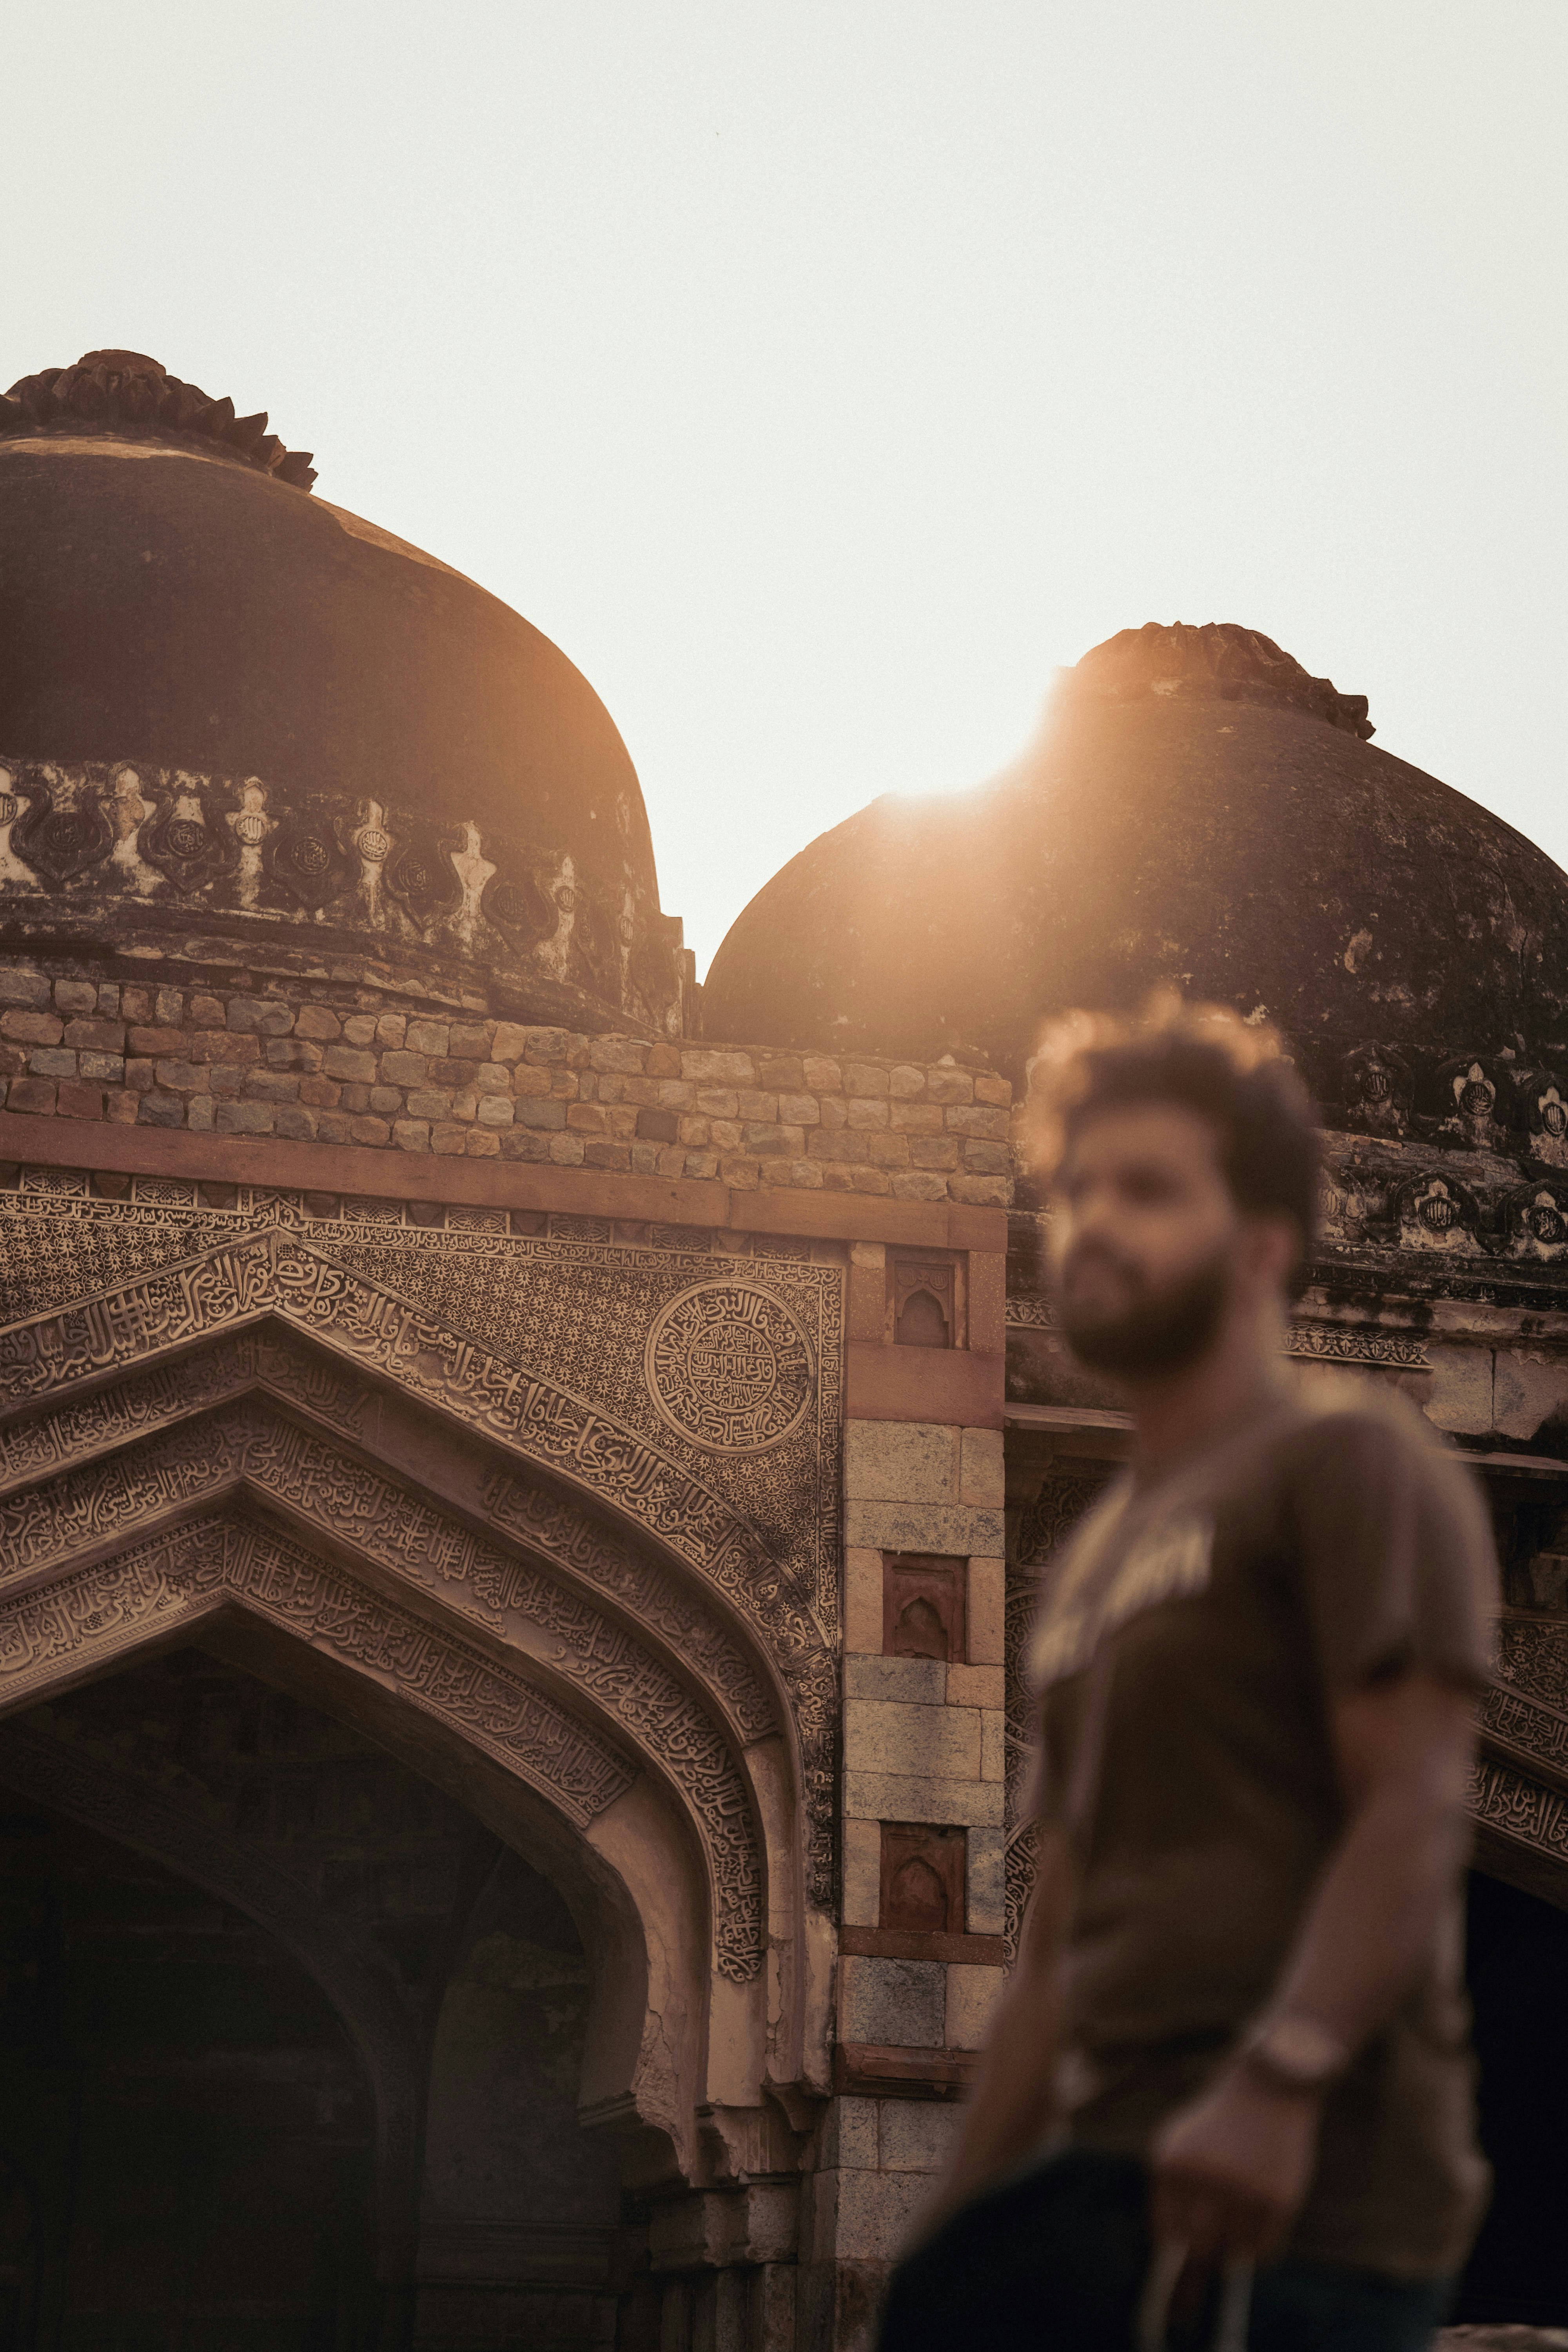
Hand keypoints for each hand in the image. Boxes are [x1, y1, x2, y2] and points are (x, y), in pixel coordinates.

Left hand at [1151, 2065, 1321, 2266]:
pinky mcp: (1278, 2199)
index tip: (1176, 2273)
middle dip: (1199, 2267)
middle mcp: (1207, 2178)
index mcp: (1174, 2165)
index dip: (1173, 2257)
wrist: (1267, 2091)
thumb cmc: (1216, 2126)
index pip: (1168, 2232)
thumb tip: (1167, 2253)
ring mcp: (1245, 2190)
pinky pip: (1264, 2249)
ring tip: (1229, 2251)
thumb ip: (1168, 2195)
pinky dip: (1257, 2254)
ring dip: (1230, 2258)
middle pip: (1199, 2248)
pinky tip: (1253, 2242)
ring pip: (1233, 2252)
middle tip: (1200, 2280)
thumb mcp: (1178, 2146)